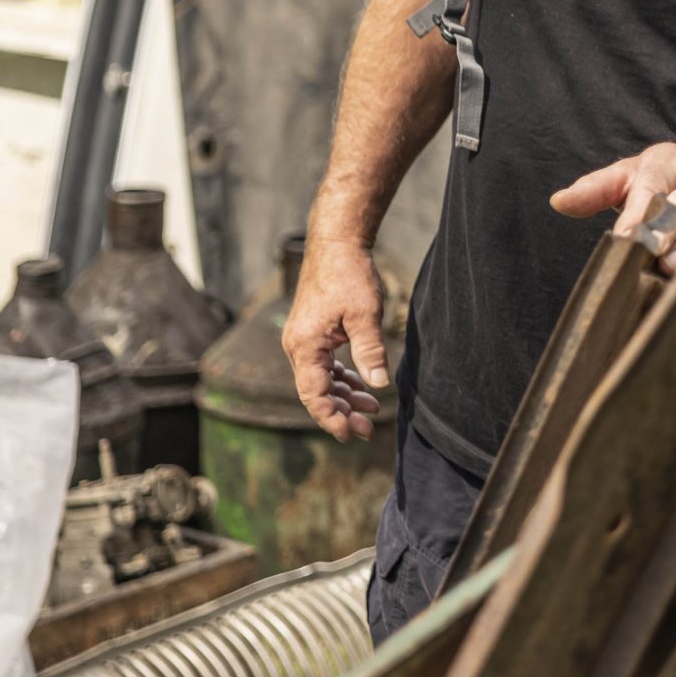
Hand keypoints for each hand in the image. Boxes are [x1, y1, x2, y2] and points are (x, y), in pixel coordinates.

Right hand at [281, 234, 390, 441]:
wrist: (336, 243)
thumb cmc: (349, 274)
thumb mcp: (365, 314)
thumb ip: (370, 350)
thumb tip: (378, 384)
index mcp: (304, 346)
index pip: (314, 395)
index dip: (332, 418)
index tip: (353, 433)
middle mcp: (297, 347)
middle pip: (316, 392)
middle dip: (342, 412)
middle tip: (368, 429)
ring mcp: (304, 340)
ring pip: (321, 380)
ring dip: (344, 396)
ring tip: (372, 409)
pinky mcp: (314, 333)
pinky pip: (324, 365)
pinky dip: (342, 378)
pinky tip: (362, 386)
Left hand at [550, 141, 675, 273]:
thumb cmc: (669, 182)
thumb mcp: (631, 176)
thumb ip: (595, 189)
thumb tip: (558, 202)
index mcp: (668, 164)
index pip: (651, 187)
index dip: (638, 214)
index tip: (624, 237)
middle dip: (665, 233)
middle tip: (649, 253)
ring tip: (669, 269)